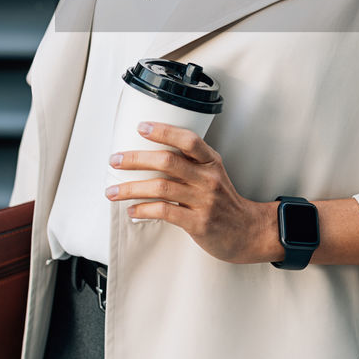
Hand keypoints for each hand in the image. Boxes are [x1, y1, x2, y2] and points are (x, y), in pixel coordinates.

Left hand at [106, 121, 265, 264]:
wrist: (246, 231)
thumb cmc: (223, 201)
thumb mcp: (212, 174)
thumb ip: (188, 164)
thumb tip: (148, 157)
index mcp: (211, 161)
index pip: (188, 140)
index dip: (164, 131)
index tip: (141, 127)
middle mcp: (207, 178)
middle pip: (168, 161)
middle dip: (136, 159)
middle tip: (115, 160)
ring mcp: (203, 201)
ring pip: (161, 188)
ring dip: (131, 188)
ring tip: (113, 191)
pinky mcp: (198, 223)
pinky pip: (165, 212)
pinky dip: (144, 209)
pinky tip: (132, 210)